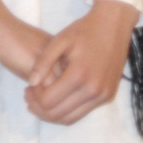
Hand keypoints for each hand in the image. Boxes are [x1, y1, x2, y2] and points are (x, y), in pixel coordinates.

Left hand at [25, 0, 140, 124]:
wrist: (114, 24)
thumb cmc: (85, 30)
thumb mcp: (60, 40)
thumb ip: (43, 62)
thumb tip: (31, 83)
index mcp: (79, 75)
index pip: (48, 101)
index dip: (33, 98)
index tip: (28, 88)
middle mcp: (93, 90)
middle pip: (57, 114)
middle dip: (39, 109)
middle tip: (30, 96)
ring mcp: (103, 95)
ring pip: (70, 118)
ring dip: (52, 114)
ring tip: (42, 100)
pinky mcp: (108, 96)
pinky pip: (83, 112)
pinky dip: (67, 110)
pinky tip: (59, 97)